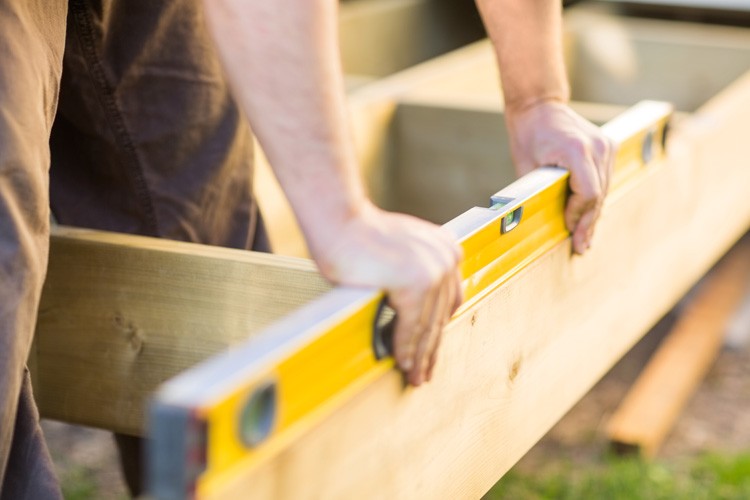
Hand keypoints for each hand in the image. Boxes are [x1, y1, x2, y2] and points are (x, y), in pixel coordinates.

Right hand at [312, 203, 462, 385]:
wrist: (340, 221)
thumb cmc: (360, 235)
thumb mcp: (401, 252)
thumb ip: (416, 276)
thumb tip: (417, 315)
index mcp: (447, 250)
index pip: (448, 301)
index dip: (438, 330)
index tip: (431, 349)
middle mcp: (446, 259)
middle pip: (439, 316)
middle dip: (430, 349)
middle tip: (424, 372)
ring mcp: (433, 271)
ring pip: (427, 326)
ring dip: (418, 355)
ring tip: (414, 375)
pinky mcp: (415, 283)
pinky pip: (410, 326)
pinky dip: (404, 347)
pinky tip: (401, 362)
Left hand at [505, 101, 615, 253]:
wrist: (540, 105)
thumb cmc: (528, 135)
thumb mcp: (526, 166)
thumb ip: (538, 192)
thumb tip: (541, 223)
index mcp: (576, 150)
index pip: (588, 193)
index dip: (578, 215)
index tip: (569, 230)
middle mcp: (597, 147)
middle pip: (598, 195)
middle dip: (588, 222)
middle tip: (582, 247)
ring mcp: (606, 146)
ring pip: (604, 189)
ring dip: (594, 213)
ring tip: (586, 238)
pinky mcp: (608, 147)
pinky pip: (604, 179)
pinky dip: (596, 198)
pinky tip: (589, 216)